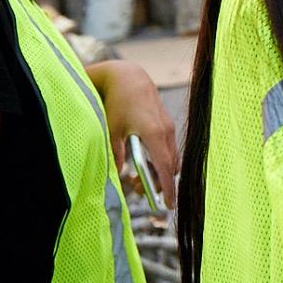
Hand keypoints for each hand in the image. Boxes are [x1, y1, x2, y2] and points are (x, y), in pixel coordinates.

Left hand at [86, 60, 178, 207]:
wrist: (129, 77)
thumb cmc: (118, 102)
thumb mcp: (112, 129)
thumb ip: (117, 153)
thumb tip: (119, 172)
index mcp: (154, 134)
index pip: (164, 167)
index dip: (167, 188)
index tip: (169, 205)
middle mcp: (166, 131)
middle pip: (171, 166)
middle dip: (160, 182)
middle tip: (139, 190)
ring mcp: (168, 127)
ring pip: (171, 157)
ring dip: (160, 170)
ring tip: (138, 177)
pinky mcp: (166, 124)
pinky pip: (168, 148)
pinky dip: (160, 159)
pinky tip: (144, 161)